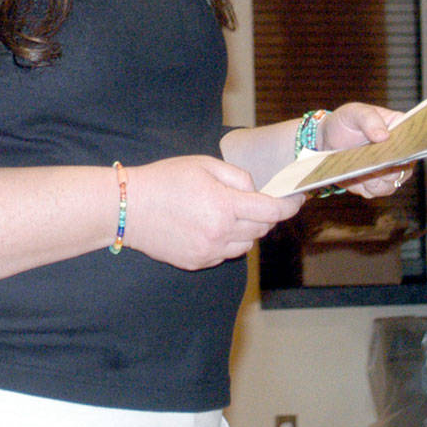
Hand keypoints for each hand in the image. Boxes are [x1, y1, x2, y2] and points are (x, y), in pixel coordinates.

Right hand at [125, 155, 304, 269]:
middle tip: (253, 200)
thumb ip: (236, 176)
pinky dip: (227, 240)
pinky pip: (226, 253)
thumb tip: (254, 190)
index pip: (271, 211)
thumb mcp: (203, 164)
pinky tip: (208, 225)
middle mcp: (220, 233)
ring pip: (246, 244)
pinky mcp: (197, 262)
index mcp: (224, 205)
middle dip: (265, 214)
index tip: (298, 199)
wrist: (128, 207)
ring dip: (246, 229)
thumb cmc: (164, 180)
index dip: (290, 205)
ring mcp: (209, 251)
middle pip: (262, 228)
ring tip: (225, 212)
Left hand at [320, 102, 414, 199]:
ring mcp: (392, 169)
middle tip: (371, 161)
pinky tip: (356, 175)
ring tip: (359, 166)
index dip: (409, 147)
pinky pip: (377, 191)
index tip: (393, 150)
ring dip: (374, 177)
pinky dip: (365, 185)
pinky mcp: (378, 183)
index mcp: (400, 128)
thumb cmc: (345, 122)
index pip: (415, 139)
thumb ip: (369, 119)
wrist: (328, 141)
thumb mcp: (354, 113)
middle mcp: (401, 152)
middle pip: (406, 165)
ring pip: (392, 182)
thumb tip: (384, 136)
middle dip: (387, 166)